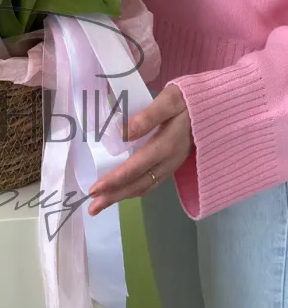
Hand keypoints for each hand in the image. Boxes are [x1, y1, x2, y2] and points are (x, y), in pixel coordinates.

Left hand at [87, 85, 191, 215]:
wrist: (216, 108)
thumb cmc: (189, 99)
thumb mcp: (169, 100)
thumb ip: (147, 117)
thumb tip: (122, 133)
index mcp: (166, 146)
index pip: (134, 168)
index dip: (114, 180)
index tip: (94, 190)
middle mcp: (169, 161)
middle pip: (138, 184)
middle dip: (113, 197)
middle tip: (92, 208)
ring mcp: (172, 165)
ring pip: (145, 187)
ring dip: (122, 196)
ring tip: (102, 203)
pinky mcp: (172, 164)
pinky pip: (152, 182)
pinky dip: (135, 190)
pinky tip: (123, 191)